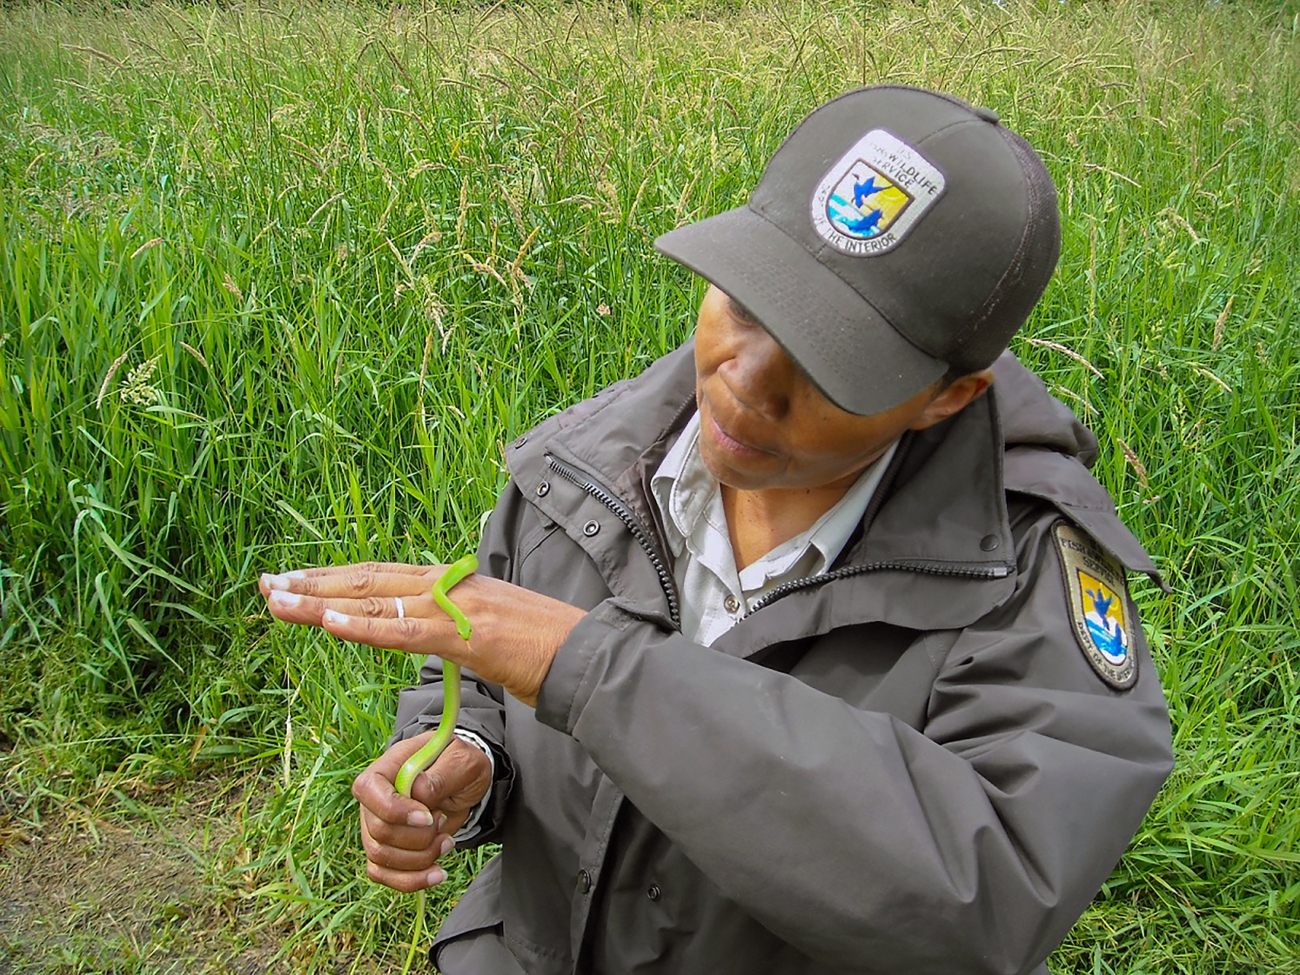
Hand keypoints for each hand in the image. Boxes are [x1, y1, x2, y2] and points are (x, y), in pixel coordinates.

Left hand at [260, 561, 584, 706]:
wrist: (591, 657)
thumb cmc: (548, 651)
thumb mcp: (493, 632)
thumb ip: (458, 626)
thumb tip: (431, 630)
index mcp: (455, 584)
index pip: (383, 577)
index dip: (334, 579)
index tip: (294, 582)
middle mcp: (451, 586)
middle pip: (369, 580)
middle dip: (313, 584)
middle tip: (267, 585)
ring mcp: (459, 608)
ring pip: (377, 600)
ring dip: (320, 602)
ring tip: (277, 600)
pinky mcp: (469, 636)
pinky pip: (406, 630)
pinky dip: (364, 626)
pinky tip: (327, 624)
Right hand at [351, 731, 491, 891]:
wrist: (463, 783)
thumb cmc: (459, 764)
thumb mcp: (461, 760)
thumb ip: (441, 775)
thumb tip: (419, 792)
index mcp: (385, 769)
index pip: (368, 790)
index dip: (395, 810)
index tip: (429, 817)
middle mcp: (373, 800)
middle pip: (379, 831)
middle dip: (419, 837)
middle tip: (443, 822)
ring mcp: (375, 827)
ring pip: (381, 857)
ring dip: (421, 858)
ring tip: (447, 841)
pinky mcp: (385, 850)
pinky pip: (384, 876)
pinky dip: (413, 880)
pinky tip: (437, 873)